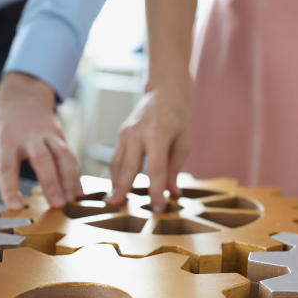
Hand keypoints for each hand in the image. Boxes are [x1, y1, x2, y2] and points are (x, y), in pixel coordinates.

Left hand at [0, 72, 80, 208]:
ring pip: (62, 156)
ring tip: (71, 200)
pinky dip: (76, 174)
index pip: (6, 167)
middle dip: (50, 182)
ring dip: (68, 179)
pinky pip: (71, 155)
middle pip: (41, 160)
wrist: (22, 93)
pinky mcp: (60, 136)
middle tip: (56, 204)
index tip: (16, 206)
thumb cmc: (1, 122)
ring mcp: (47, 135)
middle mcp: (28, 136)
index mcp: (4, 140)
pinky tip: (79, 192)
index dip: (10, 187)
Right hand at [105, 79, 191, 211]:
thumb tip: (172, 193)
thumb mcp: (183, 142)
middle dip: (122, 189)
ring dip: (115, 184)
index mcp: (157, 135)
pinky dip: (116, 174)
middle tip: (114, 206)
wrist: (165, 89)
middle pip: (128, 168)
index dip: (156, 192)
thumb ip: (175, 169)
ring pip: (117, 164)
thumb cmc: (179, 115)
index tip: (158, 209)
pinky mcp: (120, 134)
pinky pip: (116, 158)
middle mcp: (137, 134)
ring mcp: (125, 133)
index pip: (155, 170)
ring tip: (113, 201)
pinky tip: (117, 186)